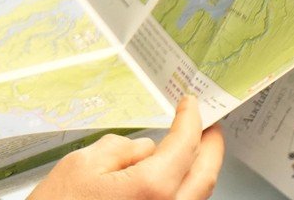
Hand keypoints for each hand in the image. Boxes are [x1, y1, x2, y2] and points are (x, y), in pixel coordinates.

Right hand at [28, 97, 224, 199]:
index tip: (191, 104)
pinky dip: (184, 189)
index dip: (191, 120)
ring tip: (192, 149)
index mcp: (152, 188)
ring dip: (199, 169)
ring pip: (197, 195)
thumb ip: (121, 149)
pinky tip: (172, 177)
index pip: (185, 145)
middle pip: (205, 175)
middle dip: (211, 147)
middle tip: (210, 126)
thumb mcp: (82, 164)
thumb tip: (145, 148)